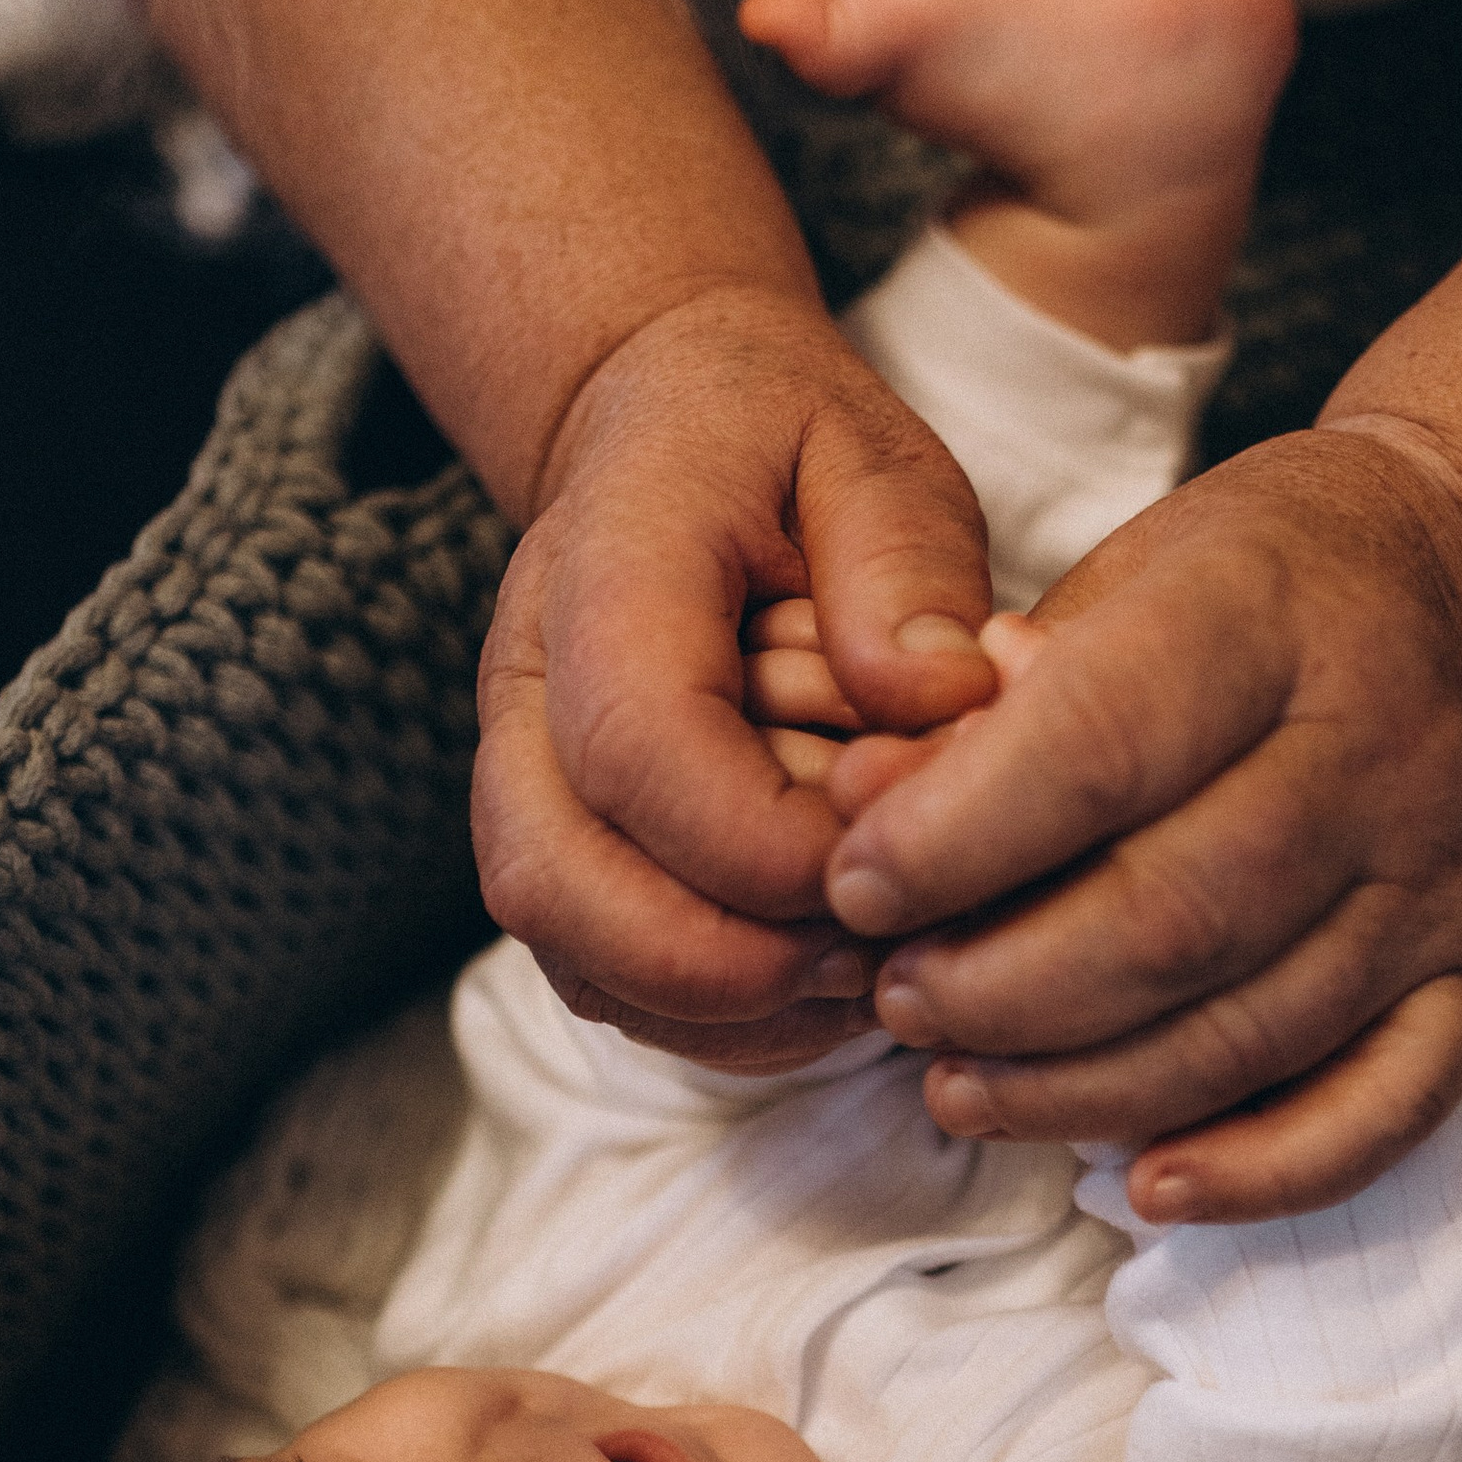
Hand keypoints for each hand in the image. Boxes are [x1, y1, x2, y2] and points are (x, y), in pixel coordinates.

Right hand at [471, 282, 998, 1068]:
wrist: (664, 437)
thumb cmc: (781, 451)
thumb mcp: (870, 452)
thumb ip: (905, 561)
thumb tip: (937, 699)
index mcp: (597, 572)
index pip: (636, 744)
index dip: (767, 839)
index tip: (895, 849)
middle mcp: (523, 692)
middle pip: (560, 883)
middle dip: (735, 957)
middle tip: (882, 943)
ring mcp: (523, 787)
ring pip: (575, 955)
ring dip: (733, 1005)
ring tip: (867, 968)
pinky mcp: (560, 859)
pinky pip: (609, 988)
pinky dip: (723, 1023)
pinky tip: (827, 985)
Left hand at [818, 426, 1461, 1214]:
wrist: (1454, 580)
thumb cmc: (1241, 588)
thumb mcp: (1109, 584)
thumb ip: (989, 705)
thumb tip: (861, 808)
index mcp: (1269, 614)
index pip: (1098, 746)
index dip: (952, 842)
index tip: (853, 890)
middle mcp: (1377, 746)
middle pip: (1172, 920)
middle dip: (1001, 992)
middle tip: (900, 1001)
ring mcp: (1438, 873)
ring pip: (1253, 1032)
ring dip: (1083, 1092)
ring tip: (962, 1088)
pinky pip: (1384, 1109)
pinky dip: (1263, 1170)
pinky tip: (1147, 1184)